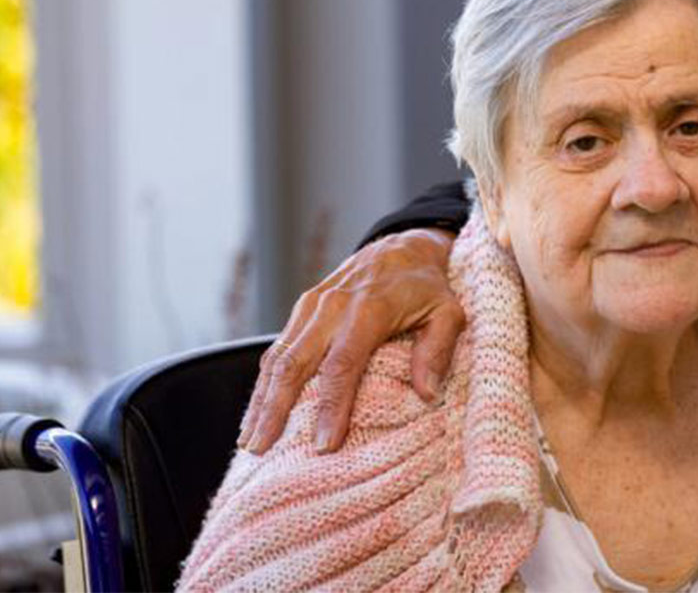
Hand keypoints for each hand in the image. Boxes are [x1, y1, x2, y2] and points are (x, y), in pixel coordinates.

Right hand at [237, 227, 462, 454]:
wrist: (402, 247)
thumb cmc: (426, 287)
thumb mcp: (448, 312)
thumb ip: (439, 350)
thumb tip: (427, 393)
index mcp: (368, 309)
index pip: (342, 365)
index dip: (331, 407)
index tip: (324, 446)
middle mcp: (332, 306)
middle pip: (295, 363)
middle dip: (275, 409)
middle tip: (262, 450)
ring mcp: (312, 306)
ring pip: (278, 357)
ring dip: (260, 399)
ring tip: (249, 441)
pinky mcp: (301, 308)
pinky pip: (277, 348)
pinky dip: (263, 382)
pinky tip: (256, 411)